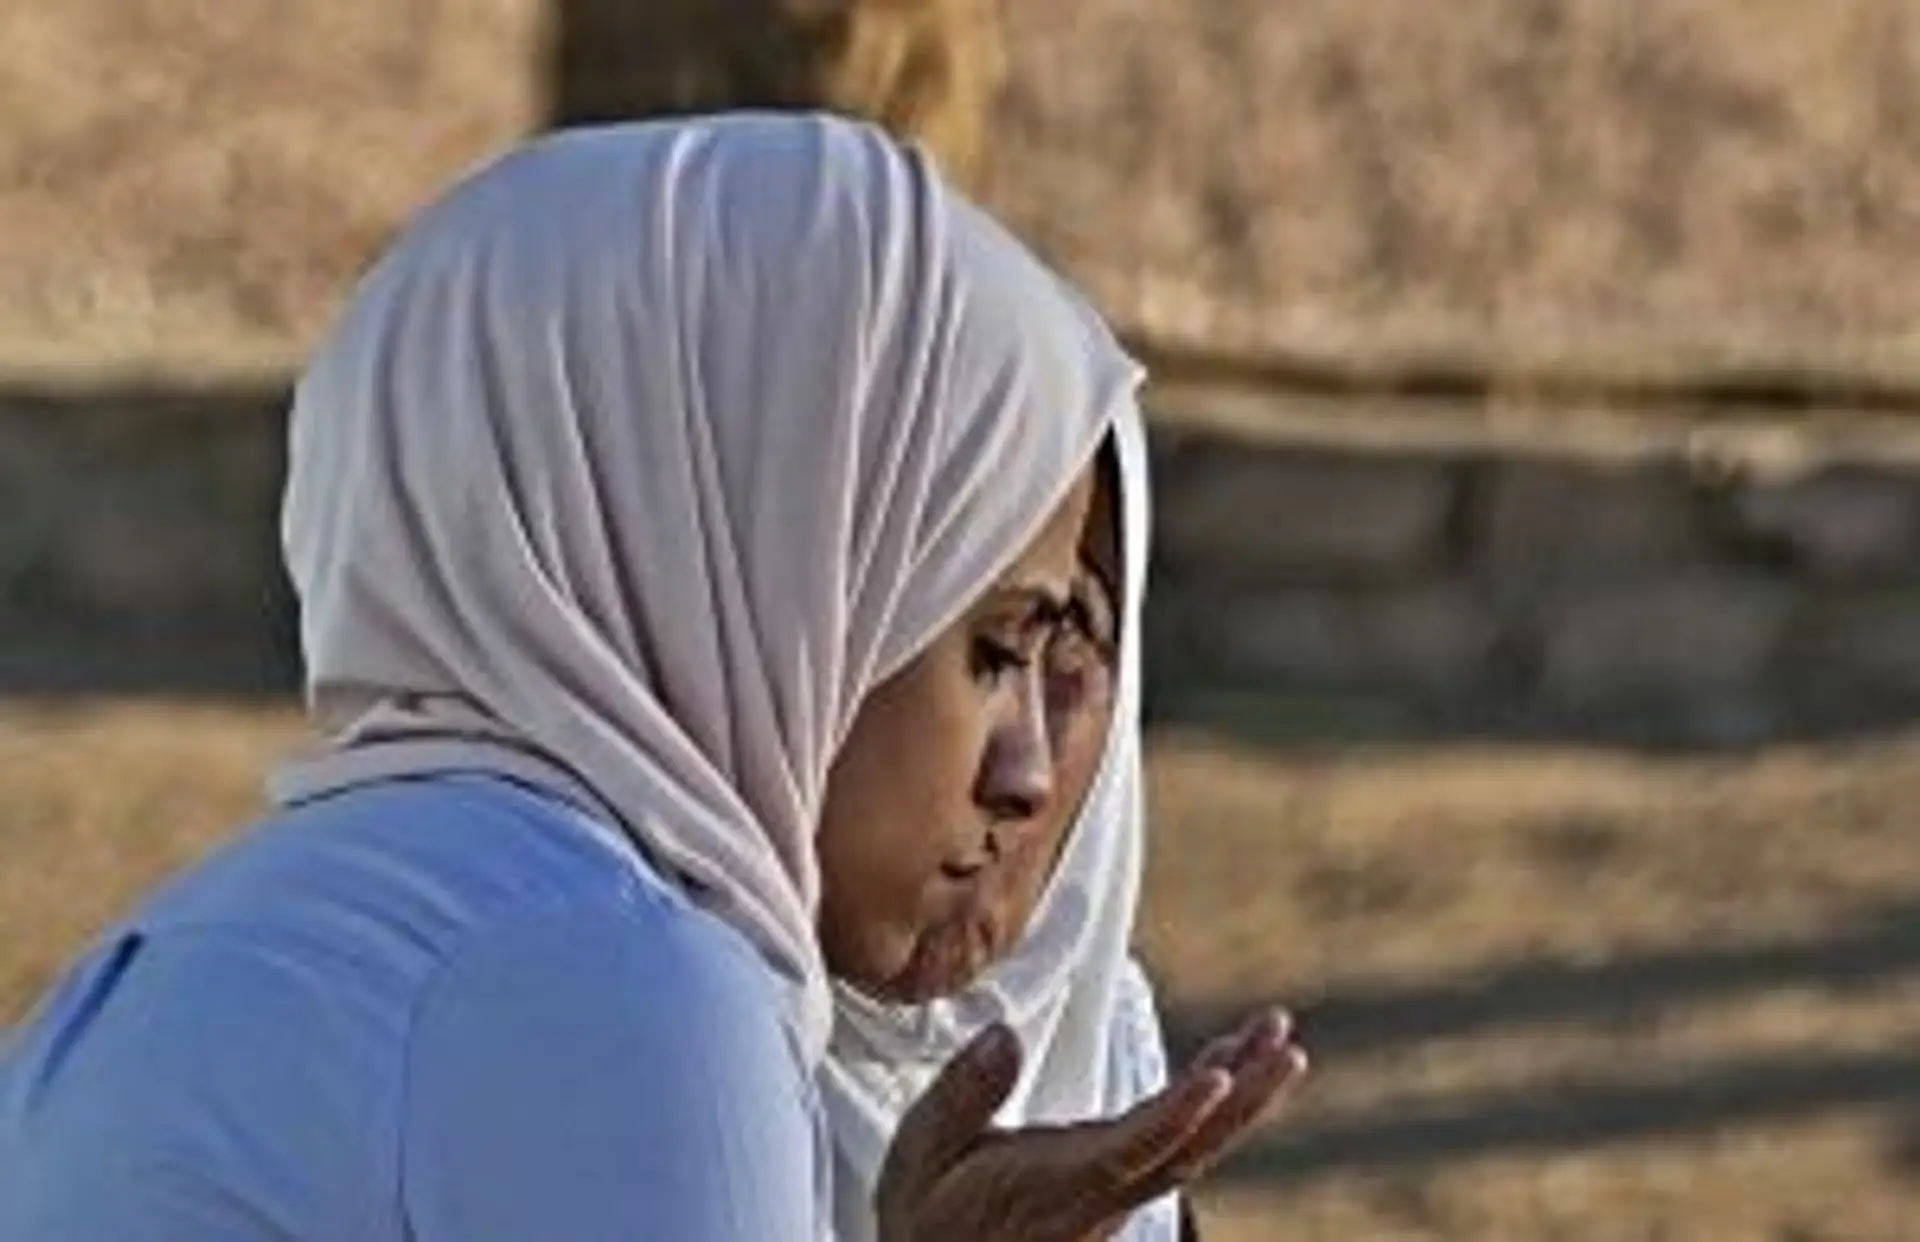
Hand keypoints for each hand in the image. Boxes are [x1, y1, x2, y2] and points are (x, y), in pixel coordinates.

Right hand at [875, 1008, 1306, 1241]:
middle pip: (1186, 1150)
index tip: (1219, 1078)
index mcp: (1053, 1186)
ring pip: (1191, 1150)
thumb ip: (964, 1096)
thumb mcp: (919, 1157)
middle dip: (1241, 1098)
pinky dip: (1209, 1106)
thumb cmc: (929, 1220)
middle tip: (1285, 1045)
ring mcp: (1112, 1199)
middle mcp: (1097, 1196)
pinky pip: (1177, 1149)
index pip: (1127, 1150)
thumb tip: (1003, 1035)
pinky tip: (1225, 1068)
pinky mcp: (1114, 1193)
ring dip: (1239, 1094)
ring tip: (1275, 1038)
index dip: (1175, 1116)